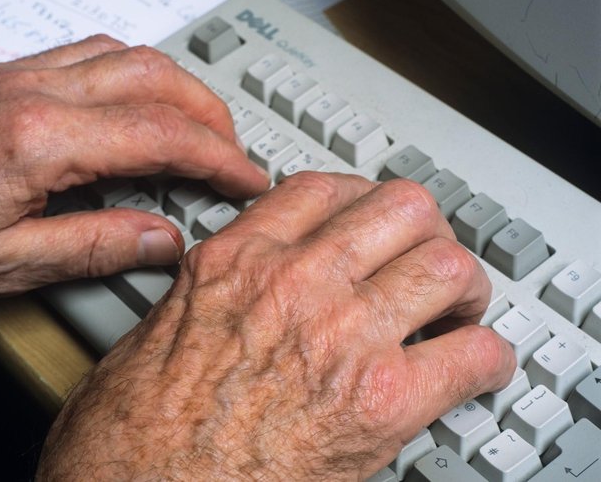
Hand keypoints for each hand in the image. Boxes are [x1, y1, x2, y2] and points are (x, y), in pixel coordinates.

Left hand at [0, 35, 268, 305]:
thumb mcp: (3, 270)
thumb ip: (94, 248)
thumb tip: (165, 239)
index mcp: (33, 141)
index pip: (158, 134)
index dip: (217, 156)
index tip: (246, 177)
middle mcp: (25, 92)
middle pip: (151, 75)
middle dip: (209, 111)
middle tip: (233, 150)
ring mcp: (9, 77)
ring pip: (120, 53)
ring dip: (173, 85)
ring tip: (196, 127)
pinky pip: (82, 54)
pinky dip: (128, 73)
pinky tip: (134, 105)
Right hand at [36, 173, 515, 479]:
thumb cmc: (134, 431)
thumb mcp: (153, 330)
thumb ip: (204, 294)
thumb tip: (222, 292)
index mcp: (235, 263)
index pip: (322, 188)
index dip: (361, 199)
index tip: (369, 220)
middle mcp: (293, 283)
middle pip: (400, 209)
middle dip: (424, 232)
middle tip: (422, 260)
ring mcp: (342, 335)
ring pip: (445, 266)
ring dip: (463, 289)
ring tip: (455, 311)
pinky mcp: (380, 402)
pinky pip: (473, 355)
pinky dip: (486, 360)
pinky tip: (472, 370)